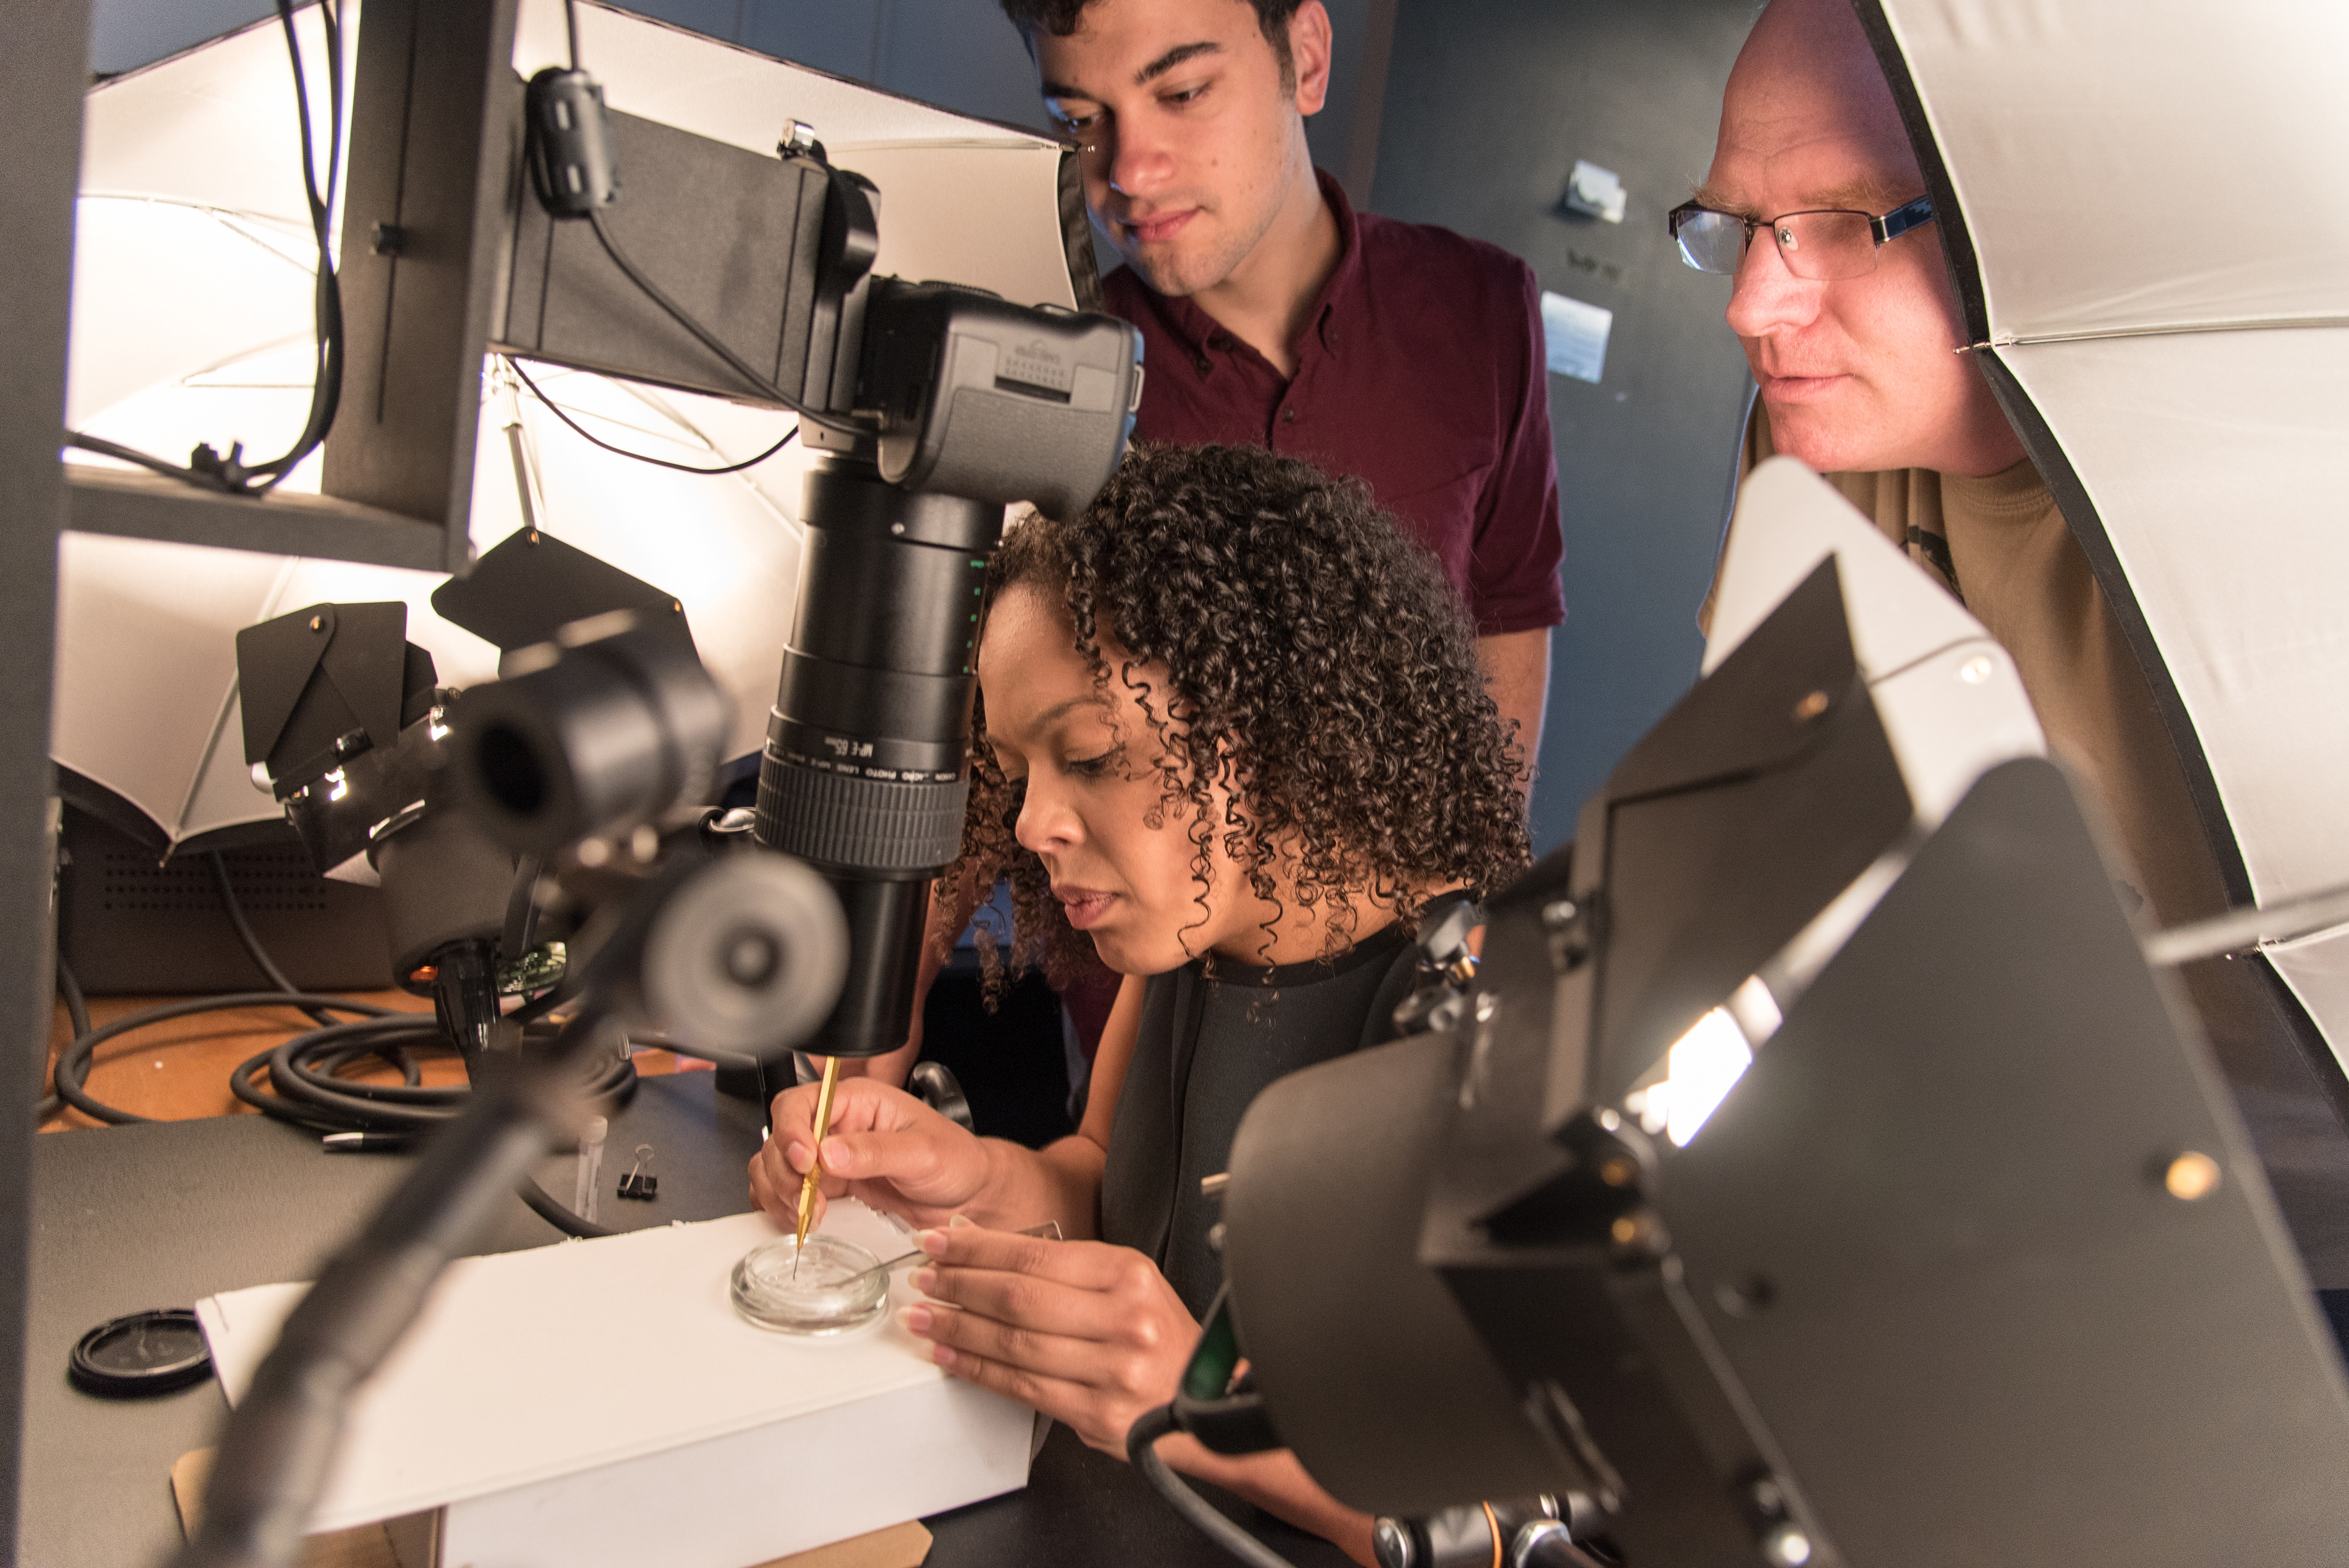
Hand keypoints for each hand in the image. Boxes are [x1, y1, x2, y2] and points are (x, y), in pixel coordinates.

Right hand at [747, 1075, 990, 1231]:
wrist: (969, 1195)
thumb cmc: (957, 1161)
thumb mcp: (923, 1153)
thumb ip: (877, 1151)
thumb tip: (830, 1152)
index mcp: (859, 1101)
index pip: (802, 1104)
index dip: (792, 1131)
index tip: (803, 1161)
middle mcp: (838, 1125)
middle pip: (780, 1137)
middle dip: (784, 1172)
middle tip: (805, 1198)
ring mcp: (830, 1156)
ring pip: (776, 1166)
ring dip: (779, 1192)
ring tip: (805, 1212)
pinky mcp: (830, 1185)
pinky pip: (788, 1190)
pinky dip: (782, 1206)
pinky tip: (800, 1217)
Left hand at [898, 1221, 1198, 1455]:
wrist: (1205, 1402)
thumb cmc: (1162, 1341)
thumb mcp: (1131, 1286)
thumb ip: (1069, 1271)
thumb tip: (988, 1253)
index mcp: (1129, 1275)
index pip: (1035, 1255)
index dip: (977, 1249)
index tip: (941, 1242)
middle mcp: (1123, 1320)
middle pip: (1018, 1297)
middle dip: (959, 1285)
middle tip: (925, 1279)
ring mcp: (1110, 1370)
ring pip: (1012, 1344)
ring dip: (956, 1329)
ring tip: (923, 1318)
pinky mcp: (1096, 1415)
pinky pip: (1020, 1388)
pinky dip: (976, 1370)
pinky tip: (950, 1357)